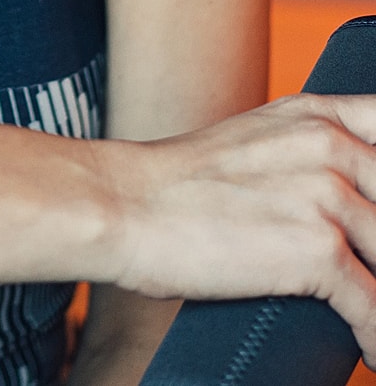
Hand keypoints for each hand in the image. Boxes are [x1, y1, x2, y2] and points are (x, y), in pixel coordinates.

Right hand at [105, 95, 375, 363]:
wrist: (119, 204)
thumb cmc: (174, 185)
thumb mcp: (252, 140)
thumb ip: (305, 152)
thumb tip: (343, 200)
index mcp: (315, 116)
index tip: (374, 216)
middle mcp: (329, 146)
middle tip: (368, 270)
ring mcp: (326, 196)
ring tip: (373, 323)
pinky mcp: (318, 250)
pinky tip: (372, 353)